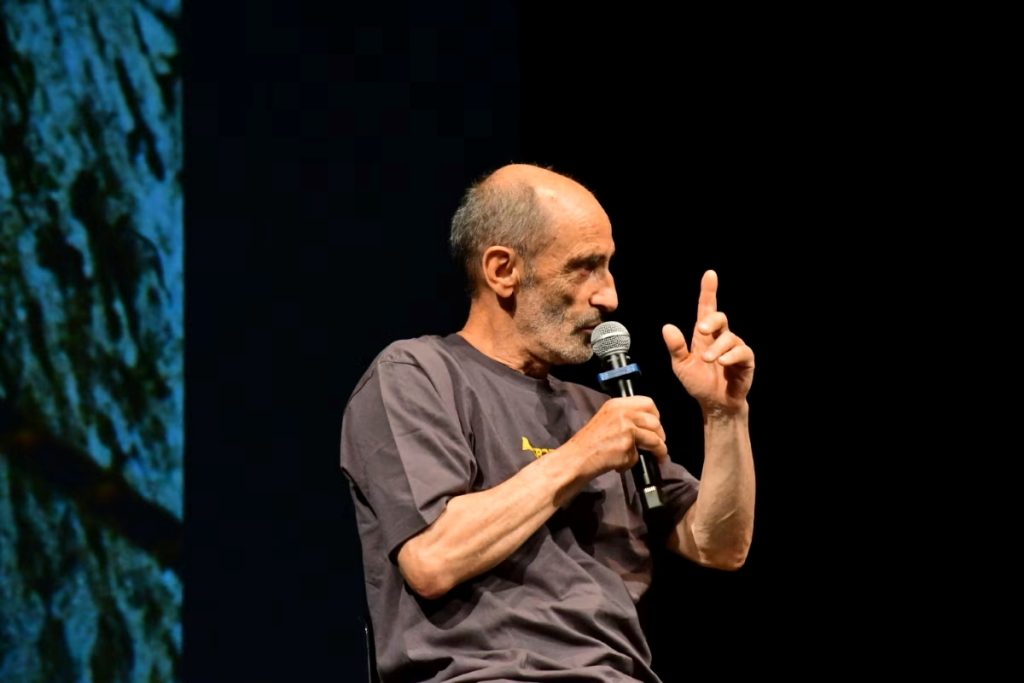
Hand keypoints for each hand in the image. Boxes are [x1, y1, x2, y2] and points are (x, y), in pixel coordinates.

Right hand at [566, 396, 666, 476]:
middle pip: (655, 421)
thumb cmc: (589, 442)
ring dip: (658, 450)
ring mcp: (626, 428)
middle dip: (660, 435)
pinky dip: (634, 462)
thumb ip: (625, 417)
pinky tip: (623, 463)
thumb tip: (647, 427)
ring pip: (654, 439)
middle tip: (658, 445)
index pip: (648, 403)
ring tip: (656, 457)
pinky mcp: (627, 445)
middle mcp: (623, 413)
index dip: (655, 416)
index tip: (655, 428)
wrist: (577, 458)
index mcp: (617, 404)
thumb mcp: (607, 419)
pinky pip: (640, 455)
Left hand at [662, 270, 754, 414]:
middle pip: (720, 317)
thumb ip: (676, 347)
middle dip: (711, 320)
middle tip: (701, 329)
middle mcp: (721, 337)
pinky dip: (731, 355)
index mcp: (704, 335)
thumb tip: (667, 327)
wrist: (714, 404)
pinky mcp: (745, 361)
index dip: (709, 291)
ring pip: (729, 337)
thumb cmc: (698, 383)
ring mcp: (734, 348)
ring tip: (707, 359)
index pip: (707, 309)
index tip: (710, 274)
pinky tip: (722, 362)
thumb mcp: (681, 366)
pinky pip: (742, 352)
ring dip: (716, 347)